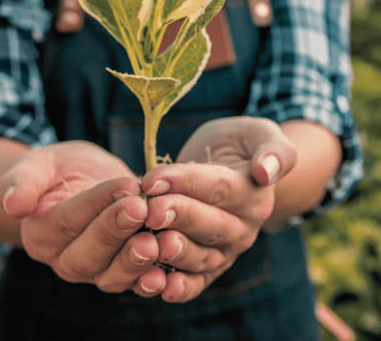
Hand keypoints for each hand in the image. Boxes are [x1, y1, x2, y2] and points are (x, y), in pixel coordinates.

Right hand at [1, 141, 165, 293]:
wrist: (83, 182)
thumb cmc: (59, 171)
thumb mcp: (39, 165)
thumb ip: (23, 181)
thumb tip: (13, 204)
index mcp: (41, 233)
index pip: (67, 221)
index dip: (95, 205)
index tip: (125, 187)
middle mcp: (65, 259)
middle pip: (89, 253)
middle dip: (116, 231)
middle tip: (140, 209)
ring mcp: (96, 270)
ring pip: (112, 275)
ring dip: (135, 260)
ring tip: (156, 241)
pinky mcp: (122, 272)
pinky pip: (135, 282)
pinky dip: (151, 280)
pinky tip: (168, 272)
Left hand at [139, 116, 296, 302]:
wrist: (231, 166)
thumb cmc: (239, 145)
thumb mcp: (259, 134)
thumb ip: (272, 150)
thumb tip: (265, 172)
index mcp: (253, 194)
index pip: (217, 188)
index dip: (184, 183)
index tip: (152, 180)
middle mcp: (242, 228)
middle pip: (208, 224)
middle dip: (177, 217)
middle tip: (150, 211)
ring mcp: (226, 251)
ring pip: (201, 257)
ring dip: (175, 254)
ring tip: (151, 246)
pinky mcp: (209, 266)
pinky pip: (196, 282)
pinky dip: (180, 288)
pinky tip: (159, 287)